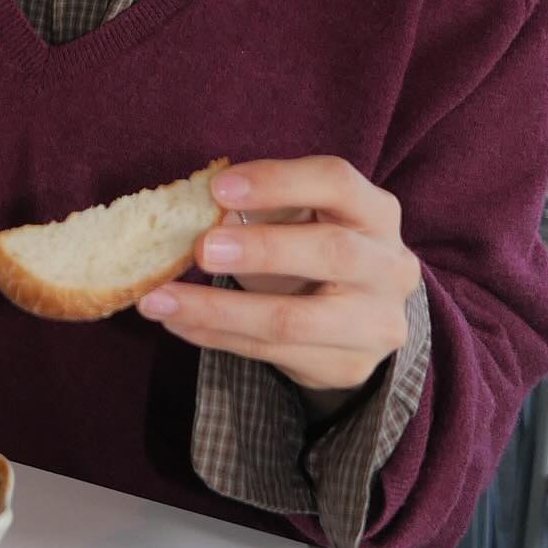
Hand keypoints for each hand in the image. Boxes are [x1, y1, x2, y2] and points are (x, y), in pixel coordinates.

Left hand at [136, 158, 420, 409]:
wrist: (359, 317)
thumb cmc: (312, 247)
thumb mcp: (296, 218)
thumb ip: (254, 209)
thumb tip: (189, 208)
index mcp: (375, 212)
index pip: (336, 182)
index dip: (278, 181)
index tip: (218, 188)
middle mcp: (389, 266)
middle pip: (332, 252)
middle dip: (261, 250)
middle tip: (201, 250)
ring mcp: (376, 323)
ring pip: (294, 318)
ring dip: (217, 309)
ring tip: (158, 300)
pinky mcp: (348, 365)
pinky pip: (271, 352)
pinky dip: (215, 336)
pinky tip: (176, 323)